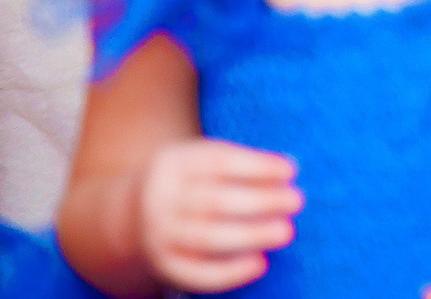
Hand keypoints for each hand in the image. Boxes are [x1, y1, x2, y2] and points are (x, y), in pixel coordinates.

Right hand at [133, 139, 299, 292]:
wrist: (133, 212)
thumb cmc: (191, 180)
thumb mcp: (202, 158)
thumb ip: (240, 162)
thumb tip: (288, 170)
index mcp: (174, 162)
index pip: (219, 162)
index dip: (257, 166)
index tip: (291, 170)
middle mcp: (160, 198)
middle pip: (214, 201)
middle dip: (260, 202)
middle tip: (297, 201)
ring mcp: (158, 233)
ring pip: (206, 238)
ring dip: (251, 236)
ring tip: (286, 231)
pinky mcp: (161, 264)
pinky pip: (195, 273)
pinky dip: (230, 272)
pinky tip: (261, 264)